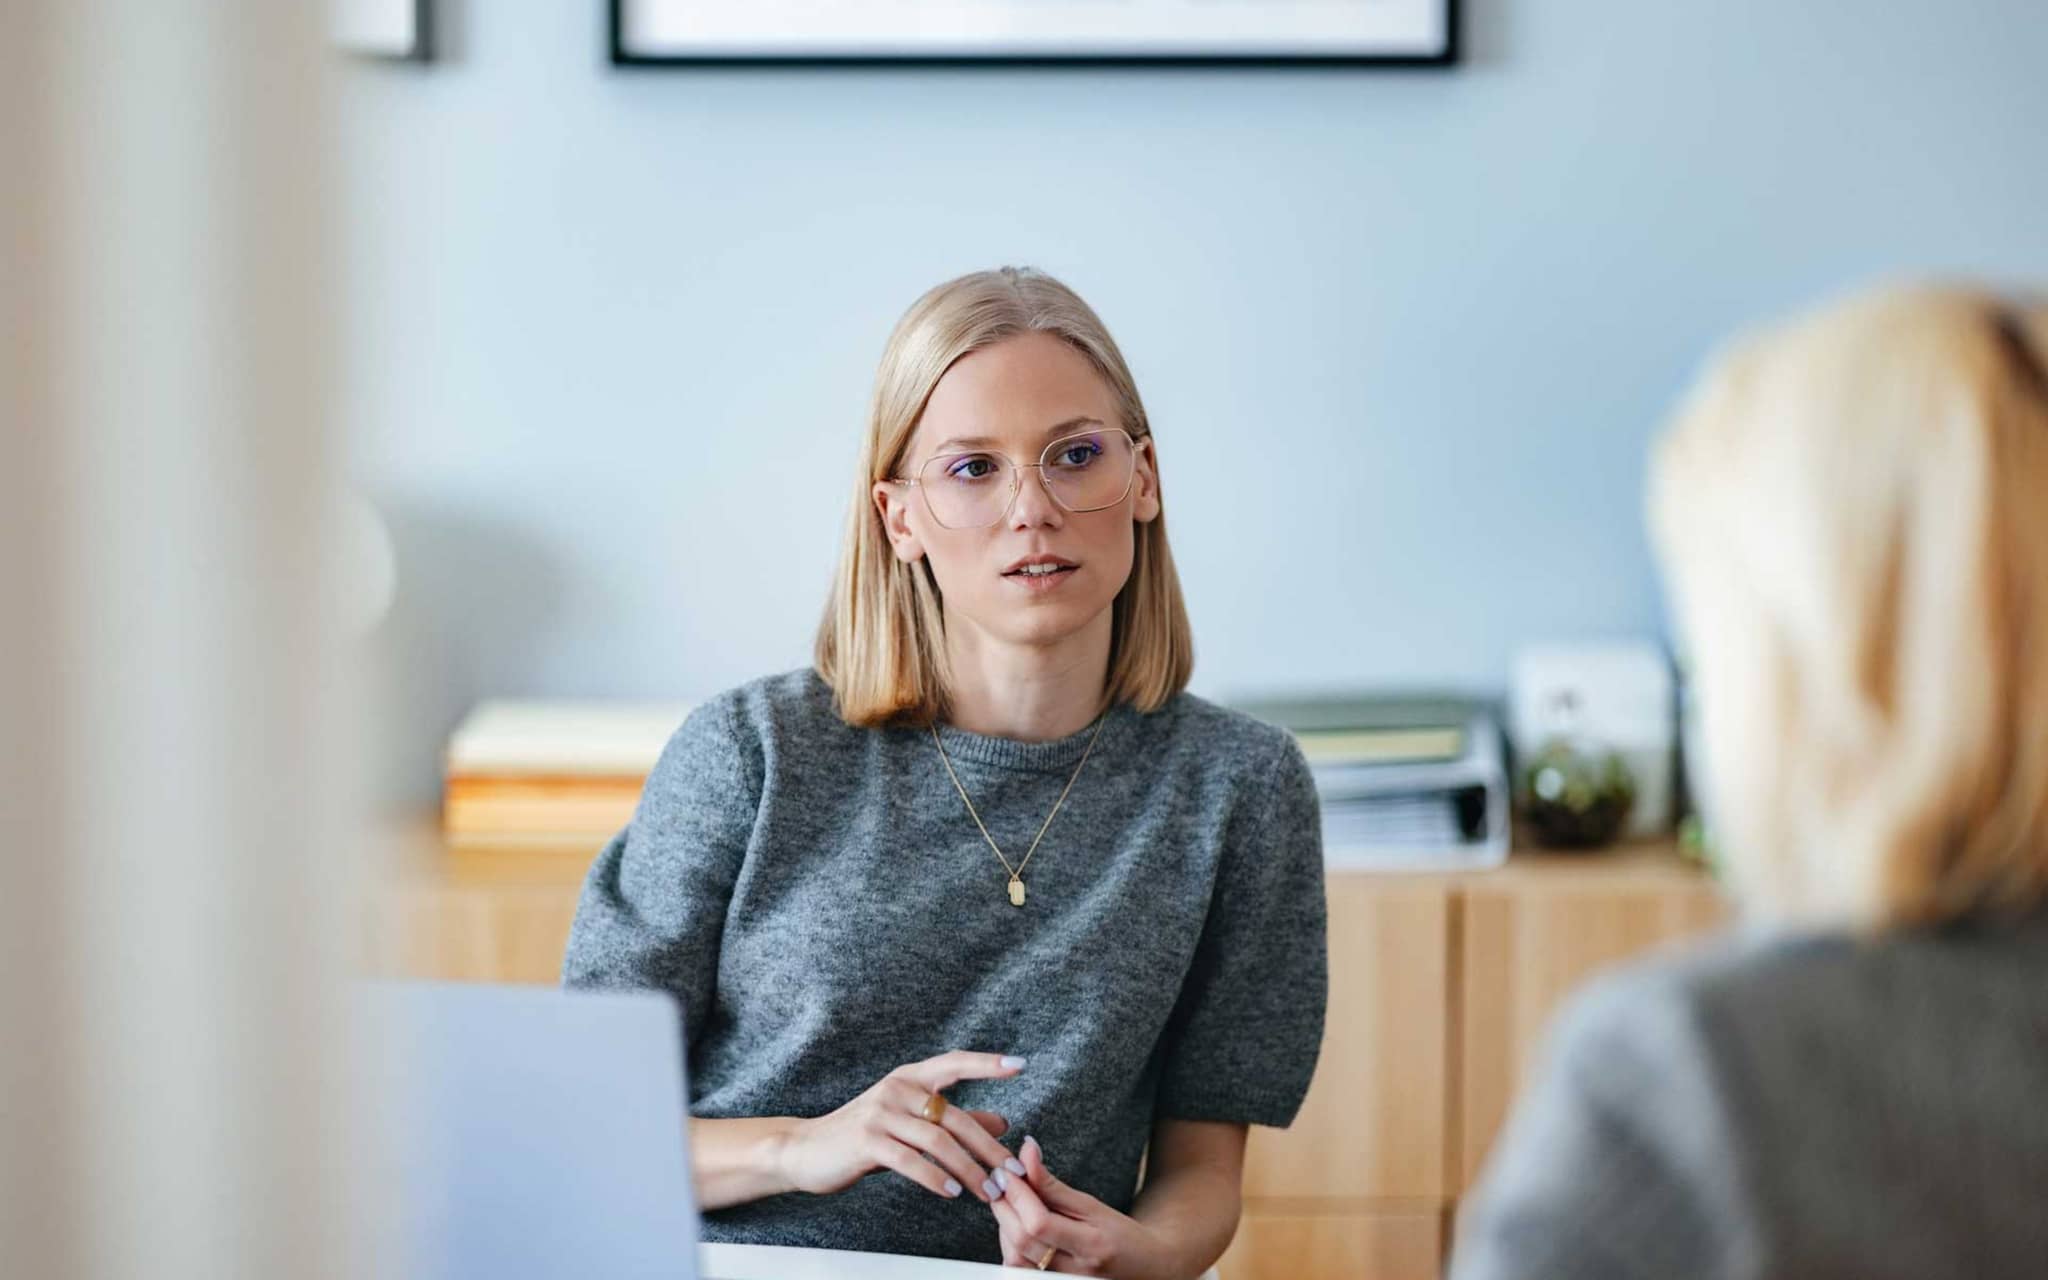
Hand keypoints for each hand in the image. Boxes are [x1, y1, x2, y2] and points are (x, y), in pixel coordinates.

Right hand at [772, 1050, 1025, 1203]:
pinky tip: (952, 1192)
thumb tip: (1004, 1121)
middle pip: (956, 1117)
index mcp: (910, 1077)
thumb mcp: (910, 1121)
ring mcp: (881, 1112)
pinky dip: (935, 1178)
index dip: (987, 1063)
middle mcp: (898, 1087)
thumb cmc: (864, 1136)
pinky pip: (911, 1160)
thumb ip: (954, 1120)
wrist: (806, 1150)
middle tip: (1013, 1174)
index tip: (1020, 1065)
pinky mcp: (868, 1140)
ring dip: (968, 1170)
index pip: (955, 1063)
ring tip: (988, 1192)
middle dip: (989, 1149)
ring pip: (938, 1141)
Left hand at [990, 1135, 1164, 1276]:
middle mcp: (1076, 1270)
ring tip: (1010, 1201)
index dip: (1018, 1194)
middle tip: (1002, 1180)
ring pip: (1014, 1258)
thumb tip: (1026, 1154)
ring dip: (1004, 1225)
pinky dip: (1010, 1245)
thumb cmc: (1121, 1235)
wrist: (1145, 1269)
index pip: (1039, 1223)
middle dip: (1004, 1206)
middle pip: (1022, 1240)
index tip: (1008, 1169)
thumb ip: (1054, 1185)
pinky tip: (1016, 1226)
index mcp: (1092, 1244)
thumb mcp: (1092, 1205)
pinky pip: (1018, 1270)